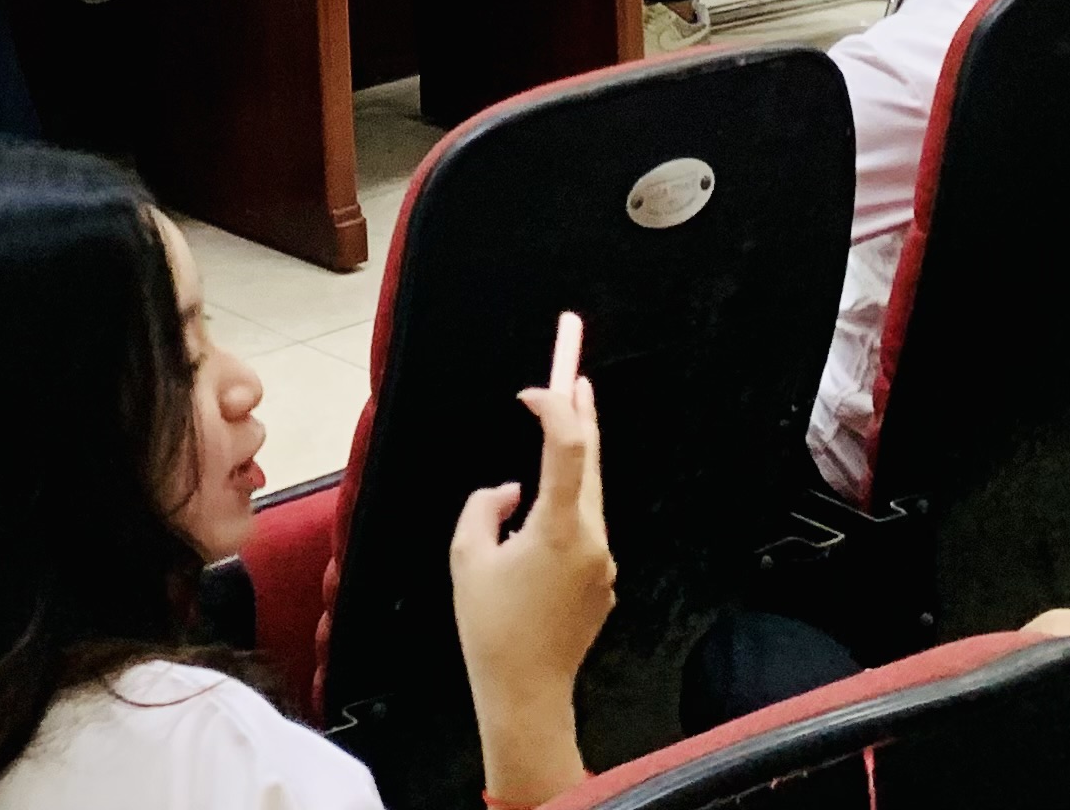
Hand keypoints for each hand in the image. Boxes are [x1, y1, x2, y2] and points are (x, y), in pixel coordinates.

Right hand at [452, 370, 613, 806]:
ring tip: (563, 425)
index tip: (534, 391)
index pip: (568, 447)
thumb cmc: (490, 626)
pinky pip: (584, 531)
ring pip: (588, 498)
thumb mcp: (467, 554)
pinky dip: (567, 510)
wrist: (526, 694)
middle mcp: (591, 538)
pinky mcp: (602, 583)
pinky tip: (540, 516)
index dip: (556, 408)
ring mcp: (602, 562)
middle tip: (576, 375)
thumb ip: (486, 505)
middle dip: (582, 415)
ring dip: (573, 464)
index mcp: (559, 527)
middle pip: (591, 464)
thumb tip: (511, 492)